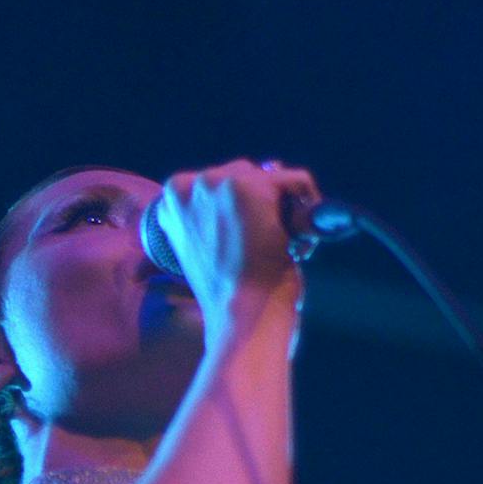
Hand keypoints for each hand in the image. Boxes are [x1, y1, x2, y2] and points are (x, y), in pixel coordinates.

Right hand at [150, 158, 320, 336]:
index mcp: (172, 200)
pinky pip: (298, 181)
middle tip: (265, 252)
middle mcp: (191, 185)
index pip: (220, 185)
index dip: (241, 215)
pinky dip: (310, 207)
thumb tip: (271, 166)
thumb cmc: (230, 292)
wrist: (242, 317)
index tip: (243, 247)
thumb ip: (225, 210)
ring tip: (280, 250)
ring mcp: (219, 182)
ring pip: (272, 179)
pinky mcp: (252, 186)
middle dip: (265, 209)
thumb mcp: (212, 245)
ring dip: (285, 212)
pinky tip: (297, 242)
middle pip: (247, 176)